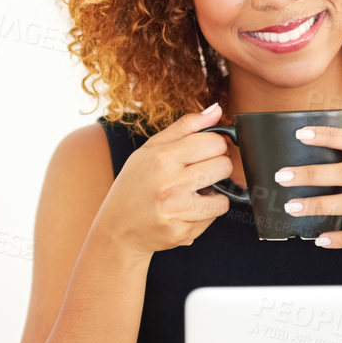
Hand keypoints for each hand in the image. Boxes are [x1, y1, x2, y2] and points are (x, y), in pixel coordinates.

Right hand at [97, 103, 235, 256]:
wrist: (117, 229)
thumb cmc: (134, 186)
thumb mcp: (150, 150)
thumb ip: (185, 127)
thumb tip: (217, 110)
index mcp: (162, 157)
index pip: (215, 142)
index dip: (215, 146)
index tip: (207, 152)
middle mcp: (170, 183)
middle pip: (224, 166)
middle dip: (217, 169)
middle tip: (199, 174)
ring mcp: (176, 210)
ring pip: (223, 197)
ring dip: (212, 196)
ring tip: (191, 195)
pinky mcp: (182, 232)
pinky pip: (212, 218)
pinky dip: (203, 215)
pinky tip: (184, 212)